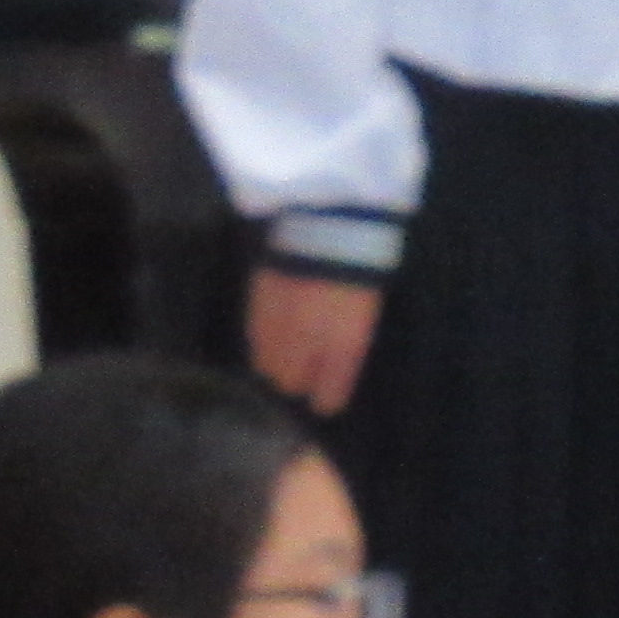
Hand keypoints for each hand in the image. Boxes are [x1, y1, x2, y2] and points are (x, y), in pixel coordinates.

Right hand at [249, 264, 377, 415]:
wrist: (326, 217)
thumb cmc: (362, 257)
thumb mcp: (365, 303)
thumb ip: (348, 336)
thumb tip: (336, 352)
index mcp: (343, 346)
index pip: (329, 393)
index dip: (327, 397)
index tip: (325, 400)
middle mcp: (307, 344)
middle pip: (290, 383)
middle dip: (295, 380)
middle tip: (300, 374)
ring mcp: (278, 324)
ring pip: (265, 364)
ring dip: (273, 363)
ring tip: (280, 355)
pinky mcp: (256, 301)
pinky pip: (253, 336)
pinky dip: (259, 340)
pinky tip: (266, 335)